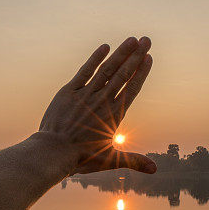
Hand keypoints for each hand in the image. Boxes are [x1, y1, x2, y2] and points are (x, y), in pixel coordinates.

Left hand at [39, 36, 156, 174]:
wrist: (53, 152)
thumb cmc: (81, 158)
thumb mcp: (110, 159)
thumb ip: (133, 161)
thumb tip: (155, 170)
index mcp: (114, 115)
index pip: (132, 88)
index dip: (141, 72)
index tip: (149, 58)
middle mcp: (102, 100)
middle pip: (123, 74)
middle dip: (136, 56)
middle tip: (147, 40)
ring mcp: (86, 94)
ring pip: (107, 69)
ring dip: (120, 53)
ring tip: (132, 39)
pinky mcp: (69, 91)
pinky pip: (84, 71)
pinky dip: (95, 59)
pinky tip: (105, 47)